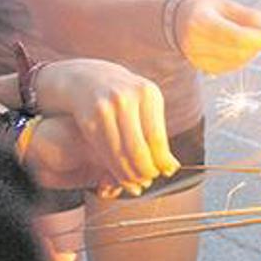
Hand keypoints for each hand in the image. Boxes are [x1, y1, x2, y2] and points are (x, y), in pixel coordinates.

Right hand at [32, 59, 179, 194]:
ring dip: (129, 174)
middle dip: (145, 170)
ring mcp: (105, 109)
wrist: (89, 79)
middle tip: (149, 180)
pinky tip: (120, 174)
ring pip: (120, 153)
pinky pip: (104, 151)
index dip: (161, 160)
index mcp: (147, 93)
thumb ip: (157, 131)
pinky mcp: (88, 120)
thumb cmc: (125, 97)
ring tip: (136, 181)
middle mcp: (126, 99)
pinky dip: (114, 168)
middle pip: (138, 148)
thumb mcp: (144, 102)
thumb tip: (171, 167)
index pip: (157, 137)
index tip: (166, 172)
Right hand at [176, 0, 260, 74]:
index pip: (238, 36)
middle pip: (239, 51)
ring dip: (250, 51)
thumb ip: (252, 17)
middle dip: (258, 45)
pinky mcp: (202, 68)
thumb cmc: (204, 8)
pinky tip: (236, 46)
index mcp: (201, 22)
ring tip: (245, 36)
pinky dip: (241, 58)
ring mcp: (197, 59)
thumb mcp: (226, 4)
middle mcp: (196, 43)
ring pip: (238, 62)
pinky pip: (231, 67)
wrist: (174, 20)